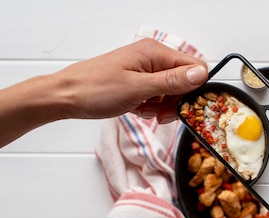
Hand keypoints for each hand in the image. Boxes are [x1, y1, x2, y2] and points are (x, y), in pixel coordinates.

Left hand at [0, 38, 208, 147]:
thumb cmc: (95, 89)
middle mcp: (153, 57)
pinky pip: (158, 95)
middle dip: (177, 101)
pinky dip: (153, 106)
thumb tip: (200, 74)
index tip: (182, 105)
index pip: (194, 66)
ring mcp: (146, 69)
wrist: (66, 96)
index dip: (194, 89)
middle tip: (161, 114)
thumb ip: (172, 81)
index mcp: (155, 52)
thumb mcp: (138, 88)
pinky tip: (139, 109)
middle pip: (185, 81)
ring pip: (172, 91)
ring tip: (147, 111)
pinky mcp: (139, 80)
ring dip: (164, 106)